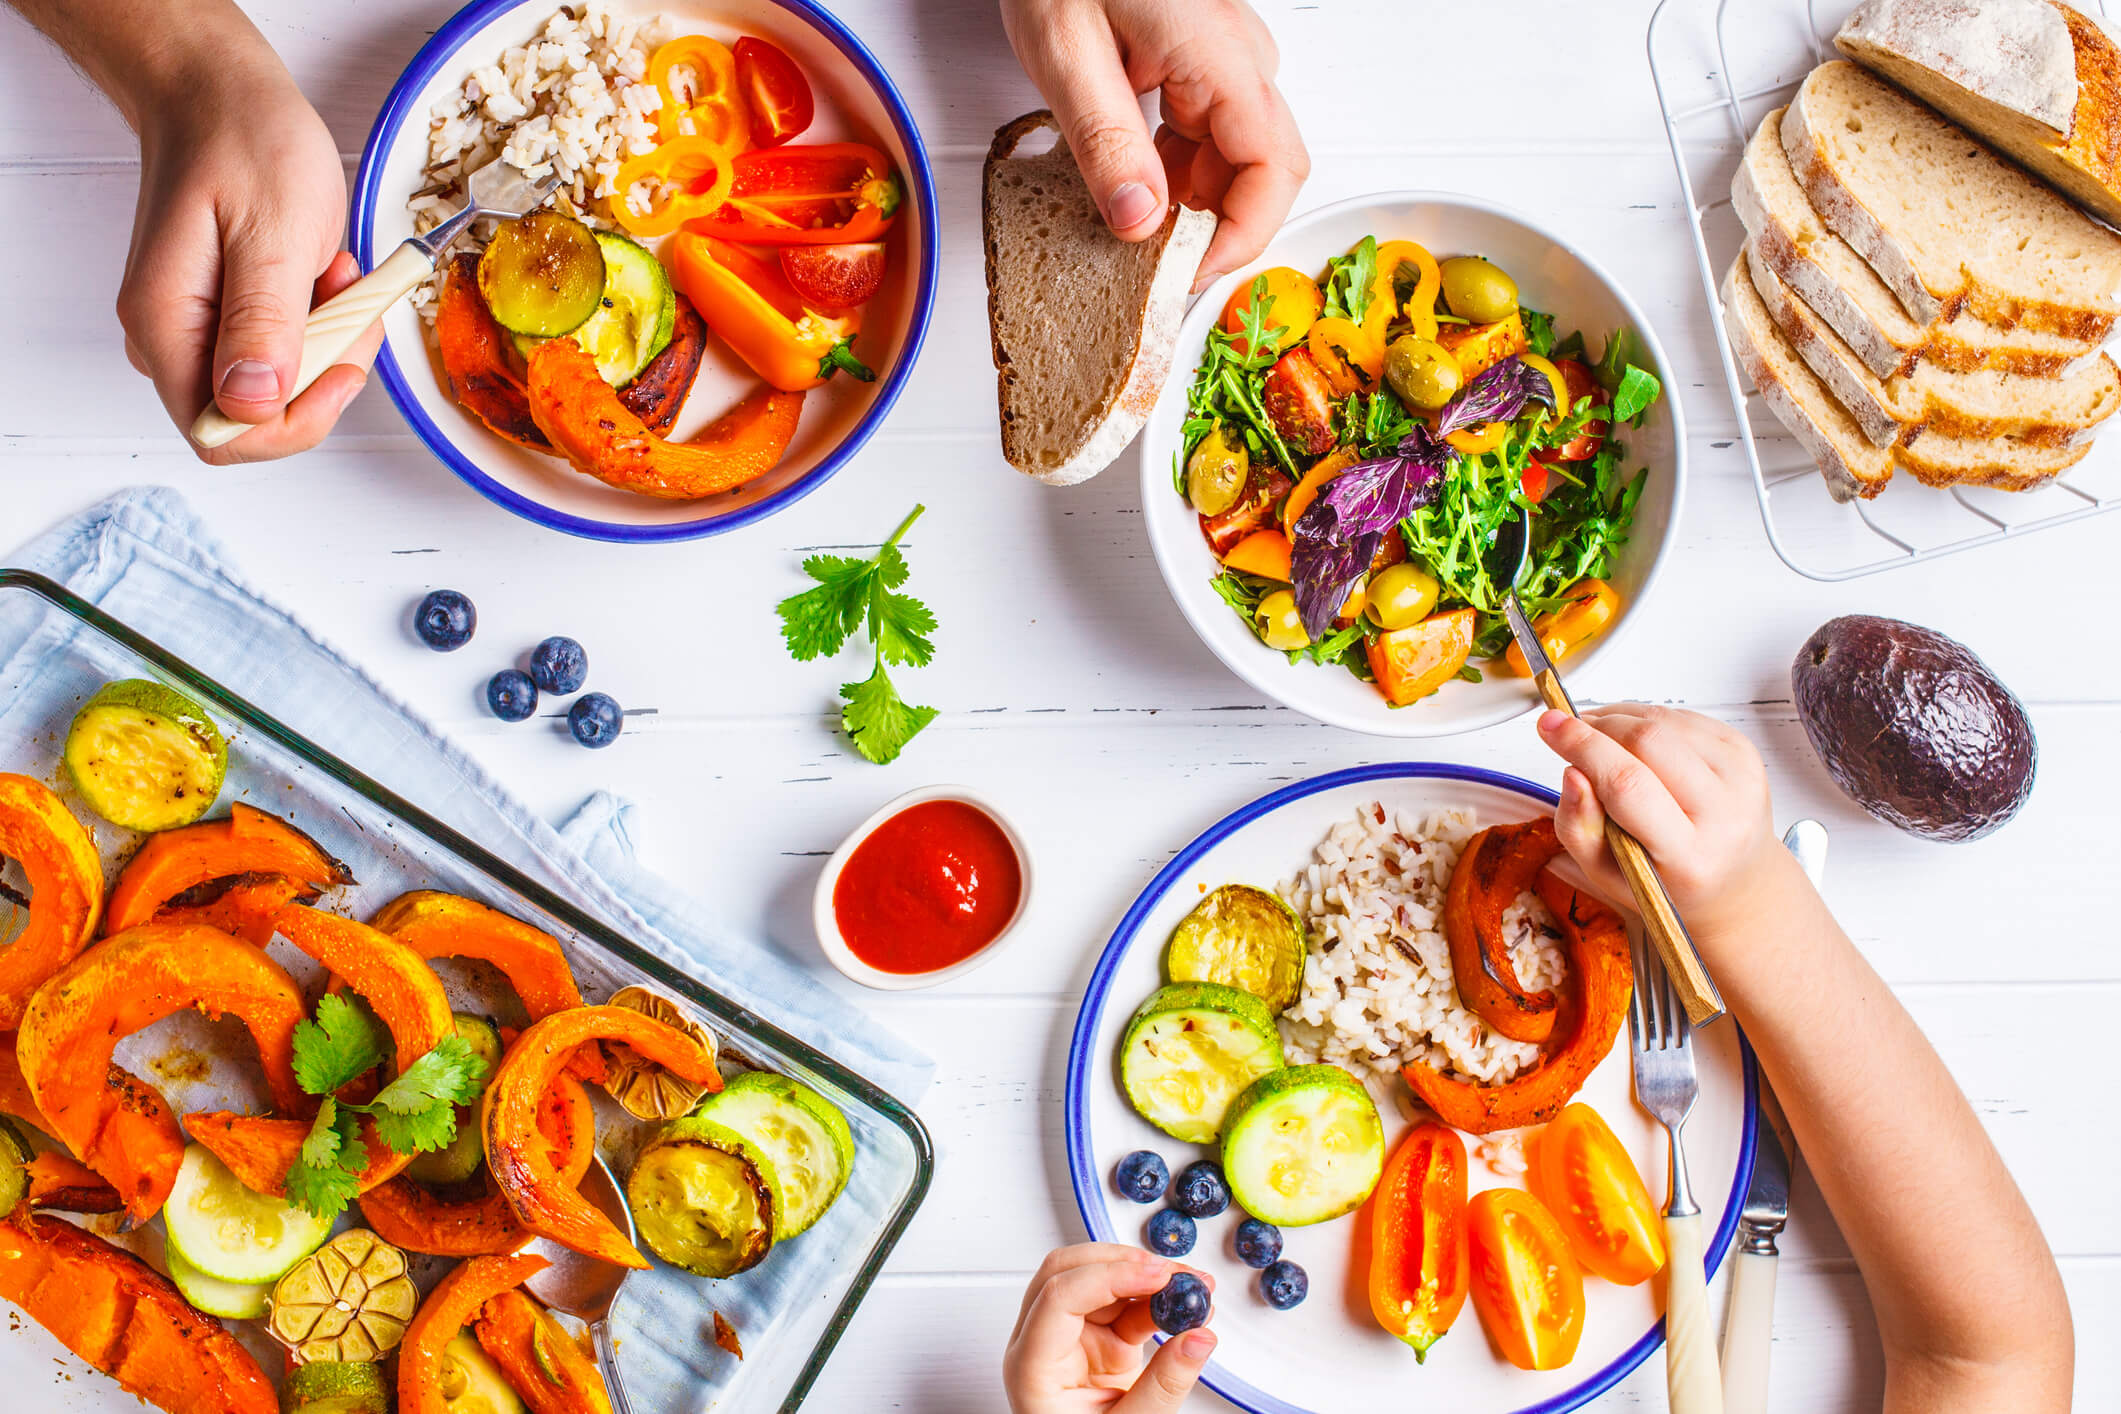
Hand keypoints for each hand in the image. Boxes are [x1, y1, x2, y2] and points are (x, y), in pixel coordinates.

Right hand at [118, 58, 380, 461]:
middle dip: (321, 376)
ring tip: (335, 274)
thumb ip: (262, 323)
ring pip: (278, 388)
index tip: (342, 362)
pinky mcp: (225, 318)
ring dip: (326, 344)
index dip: (295, 421)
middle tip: (349, 304)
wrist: (219, 96)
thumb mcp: (272, 231)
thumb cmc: (244, 145)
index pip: (224, 434)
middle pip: (255, 419)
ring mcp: (197, 330)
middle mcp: (170, 339)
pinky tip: (324, 274)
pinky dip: (320, 324)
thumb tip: (251, 404)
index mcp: (166, 325)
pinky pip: (284, 354)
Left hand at [998, 0, 1308, 287]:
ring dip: (1191, 206)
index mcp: (1218, 54)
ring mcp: (1222, 61)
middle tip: (1157, 274)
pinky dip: (1175, 175)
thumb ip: (1105, 142)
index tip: (1190, 279)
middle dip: (1215, 230)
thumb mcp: (1066, 53)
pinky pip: (1206, 136)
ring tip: (1133, 234)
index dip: (1241, 238)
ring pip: (1232, 158)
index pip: (1272, 169)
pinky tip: (1133, 189)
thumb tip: (1138, 223)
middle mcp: (1236, 57)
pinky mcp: (1198, 65)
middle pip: (1261, 170)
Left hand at [1004, 1245, 1216, 1412]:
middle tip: (1174, 1274)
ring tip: (1192, 1289)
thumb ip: (1163, 1386)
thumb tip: (1199, 1337)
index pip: (1059, 1297)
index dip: (1110, 1276)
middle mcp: (1043, 1345)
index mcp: (1032, 1368)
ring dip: (1146, 1279)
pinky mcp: (1098, 1346)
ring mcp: (1069, 1342)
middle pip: (1069, 1273)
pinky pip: (1123, 1308)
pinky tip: (1185, 1309)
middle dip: (1125, 1264)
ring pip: (1098, 1283)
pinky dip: (1156, 1303)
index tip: (1158, 1276)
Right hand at [1536, 705, 1795, 952]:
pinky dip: (1648, 720)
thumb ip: (1579, 827)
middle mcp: (1727, 814)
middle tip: (1572, 736)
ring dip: (1621, 721)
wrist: (1735, 882)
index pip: (1629, 785)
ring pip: (1665, 720)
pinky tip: (1638, 747)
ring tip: (1605, 747)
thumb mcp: (1608, 873)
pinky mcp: (1747, 751)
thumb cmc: (1667, 881)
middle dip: (1599, 728)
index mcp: (1690, 856)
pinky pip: (1683, 717)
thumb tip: (1572, 771)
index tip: (1550, 726)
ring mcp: (1743, 778)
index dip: (1584, 747)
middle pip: (1649, 741)